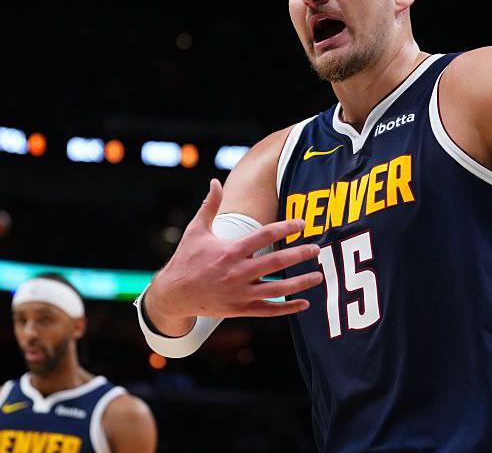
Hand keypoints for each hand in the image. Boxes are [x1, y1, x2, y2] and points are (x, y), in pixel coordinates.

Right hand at [146, 179, 322, 332]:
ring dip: (300, 283)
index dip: (285, 227)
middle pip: (276, 262)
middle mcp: (237, 272)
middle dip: (299, 255)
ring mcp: (240, 293)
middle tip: (316, 249)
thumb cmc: (186, 259)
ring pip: (277, 290)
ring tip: (318, 276)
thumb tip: (215, 182)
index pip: (264, 236)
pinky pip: (269, 311)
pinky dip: (288, 308)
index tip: (302, 224)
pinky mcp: (240, 310)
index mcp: (230, 251)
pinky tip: (304, 303)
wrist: (173, 295)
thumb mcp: (196, 230)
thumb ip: (209, 206)